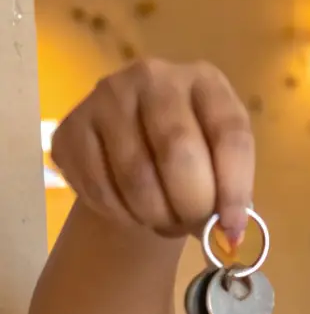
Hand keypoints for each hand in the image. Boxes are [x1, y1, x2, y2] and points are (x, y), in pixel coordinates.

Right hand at [51, 59, 253, 243]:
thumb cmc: (192, 152)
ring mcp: (107, 98)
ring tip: (164, 222)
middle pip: (178, 151)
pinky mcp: (71, 128)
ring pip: (136, 175)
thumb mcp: (220, 160)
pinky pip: (99, 187)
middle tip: (190, 226)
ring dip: (155, 215)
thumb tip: (227, 236)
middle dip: (190, 204)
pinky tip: (132, 214)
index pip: (229, 135)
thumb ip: (229, 191)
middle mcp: (154, 77)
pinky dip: (121, 215)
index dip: (233, 188)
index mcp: (206, 82)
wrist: (135, 141)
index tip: (231, 228)